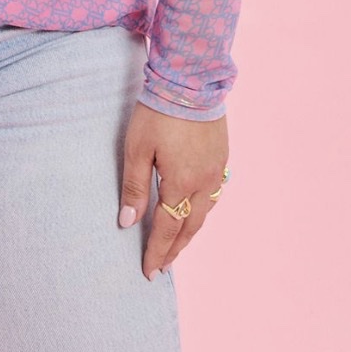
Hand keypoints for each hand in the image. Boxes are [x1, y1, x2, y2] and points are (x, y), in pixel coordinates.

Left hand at [119, 102, 228, 278]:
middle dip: (175, 249)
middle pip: (190, 227)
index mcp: (181, 183)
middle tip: (162, 266)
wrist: (191, 80)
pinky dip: (202, 211)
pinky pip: (214, 195)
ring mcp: (217, 170)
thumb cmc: (159, 112)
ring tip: (176, 245)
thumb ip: (134, 188)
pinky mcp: (223, 157)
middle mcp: (204, 183)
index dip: (157, 252)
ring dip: (190, 232)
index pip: (167, 229)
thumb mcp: (137, 149)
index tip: (149, 272)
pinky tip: (195, 211)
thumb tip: (128, 223)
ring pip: (205, 213)